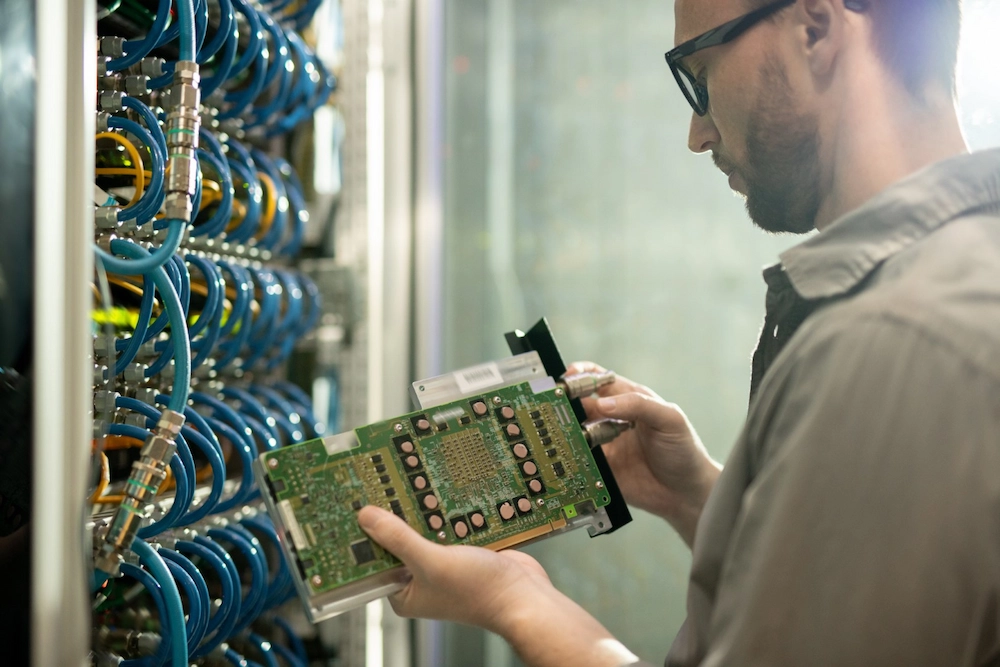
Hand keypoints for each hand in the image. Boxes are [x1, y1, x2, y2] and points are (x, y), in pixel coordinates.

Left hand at [358, 506, 639, 666]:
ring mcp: (442, 565)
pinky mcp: (463, 551)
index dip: (363, 535)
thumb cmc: (479, 593)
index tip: (354, 507)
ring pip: (422, 531)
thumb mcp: (431, 562)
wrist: (525, 595)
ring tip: (402, 480)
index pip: (373, 560)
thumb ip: (398, 539)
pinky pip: (445, 527)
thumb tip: (366, 517)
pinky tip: (436, 488)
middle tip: (377, 484)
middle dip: (392, 517)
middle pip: (397, 542)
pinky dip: (441, 511)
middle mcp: (420, 580)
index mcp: (404, 593)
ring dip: (418, 510)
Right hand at [567, 361, 720, 546]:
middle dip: (566, 401)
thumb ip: (639, 405)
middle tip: (556, 404)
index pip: (599, 379)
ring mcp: (604, 443)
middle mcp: (613, 419)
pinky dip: (570, 455)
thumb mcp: (670, 419)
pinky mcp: (600, 467)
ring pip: (575, 430)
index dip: (582, 374)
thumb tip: (603, 402)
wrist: (686, 494)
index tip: (568, 377)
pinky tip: (569, 454)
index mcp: (629, 400)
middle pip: (580, 403)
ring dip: (566, 428)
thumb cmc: (684, 451)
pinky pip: (578, 458)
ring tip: (564, 430)